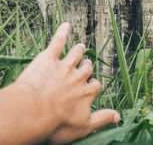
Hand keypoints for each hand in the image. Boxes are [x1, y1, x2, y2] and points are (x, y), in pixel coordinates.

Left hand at [15, 23, 119, 143]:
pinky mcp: (49, 58)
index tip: (92, 86)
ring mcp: (64, 65)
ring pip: (75, 54)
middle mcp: (78, 77)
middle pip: (86, 68)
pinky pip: (58, 42)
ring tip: (81, 47)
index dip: (93, 85)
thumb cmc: (55, 122)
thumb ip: (102, 119)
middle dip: (87, 66)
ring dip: (79, 50)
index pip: (95, 86)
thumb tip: (119, 117)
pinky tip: (65, 25)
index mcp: (86, 92)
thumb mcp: (83, 127)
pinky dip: (62, 32)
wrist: (33, 111)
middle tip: (86, 65)